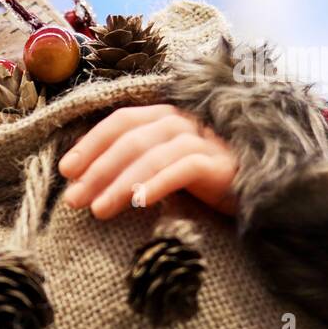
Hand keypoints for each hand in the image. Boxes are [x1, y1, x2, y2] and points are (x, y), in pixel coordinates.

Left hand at [58, 105, 237, 218]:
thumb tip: (83, 182)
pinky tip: (137, 203)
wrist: (261, 195)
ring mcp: (203, 141)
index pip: (120, 121)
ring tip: (97, 210)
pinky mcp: (220, 163)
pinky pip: (182, 169)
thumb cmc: (202, 185)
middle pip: (131, 139)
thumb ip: (132, 167)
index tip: (66, 171)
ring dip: (119, 183)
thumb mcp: (161, 171)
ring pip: (151, 155)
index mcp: (164, 118)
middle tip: (73, 200)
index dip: (90, 144)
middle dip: (97, 170)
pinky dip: (156, 184)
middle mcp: (182, 123)